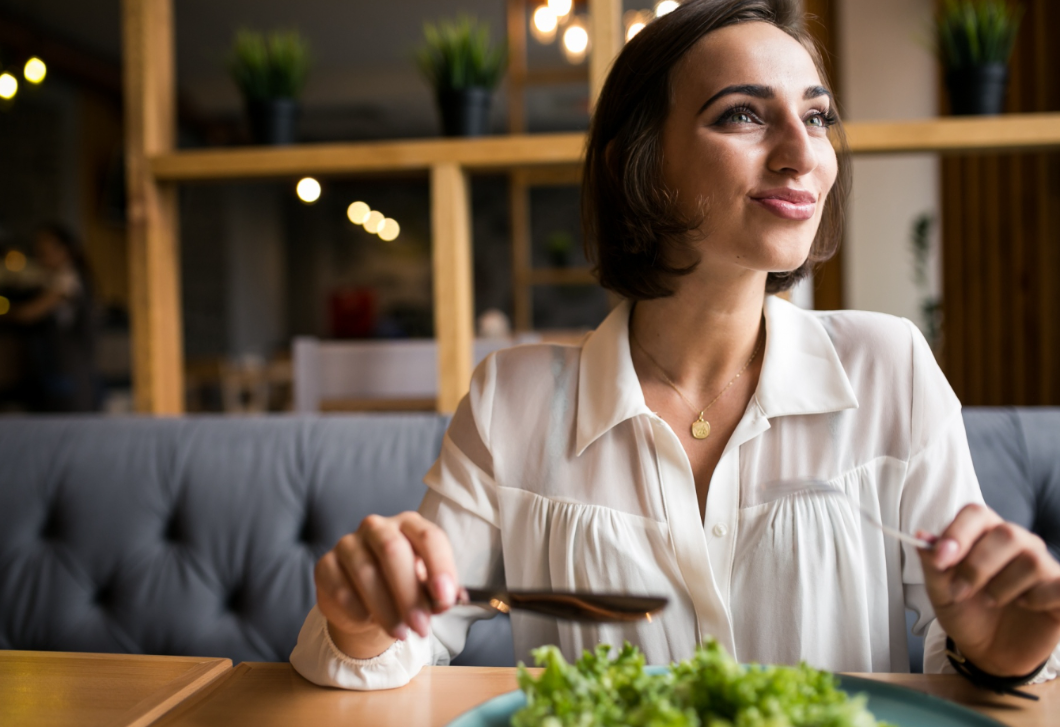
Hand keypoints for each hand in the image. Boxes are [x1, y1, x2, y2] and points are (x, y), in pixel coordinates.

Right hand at [314, 511, 459, 659]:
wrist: (365, 605)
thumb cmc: (402, 589)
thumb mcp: (426, 590)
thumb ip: (439, 593)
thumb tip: (449, 599)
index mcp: (410, 525)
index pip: (429, 537)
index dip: (440, 567)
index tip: (446, 599)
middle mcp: (378, 527)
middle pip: (393, 550)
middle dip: (409, 594)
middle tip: (420, 627)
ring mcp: (348, 543)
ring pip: (365, 572)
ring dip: (385, 609)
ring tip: (400, 633)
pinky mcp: (325, 564)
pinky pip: (340, 588)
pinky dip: (357, 610)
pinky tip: (367, 621)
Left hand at [918, 503, 1059, 675]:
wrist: (989, 652)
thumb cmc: (966, 612)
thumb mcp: (940, 591)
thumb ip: (932, 563)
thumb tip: (922, 536)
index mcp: (985, 534)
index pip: (977, 514)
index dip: (958, 532)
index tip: (941, 558)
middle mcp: (1018, 543)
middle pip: (1007, 534)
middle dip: (978, 566)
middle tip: (961, 591)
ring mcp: (1043, 566)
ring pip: (1031, 561)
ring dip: (1001, 588)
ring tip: (990, 602)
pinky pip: (1056, 585)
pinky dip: (1035, 599)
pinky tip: (1024, 607)